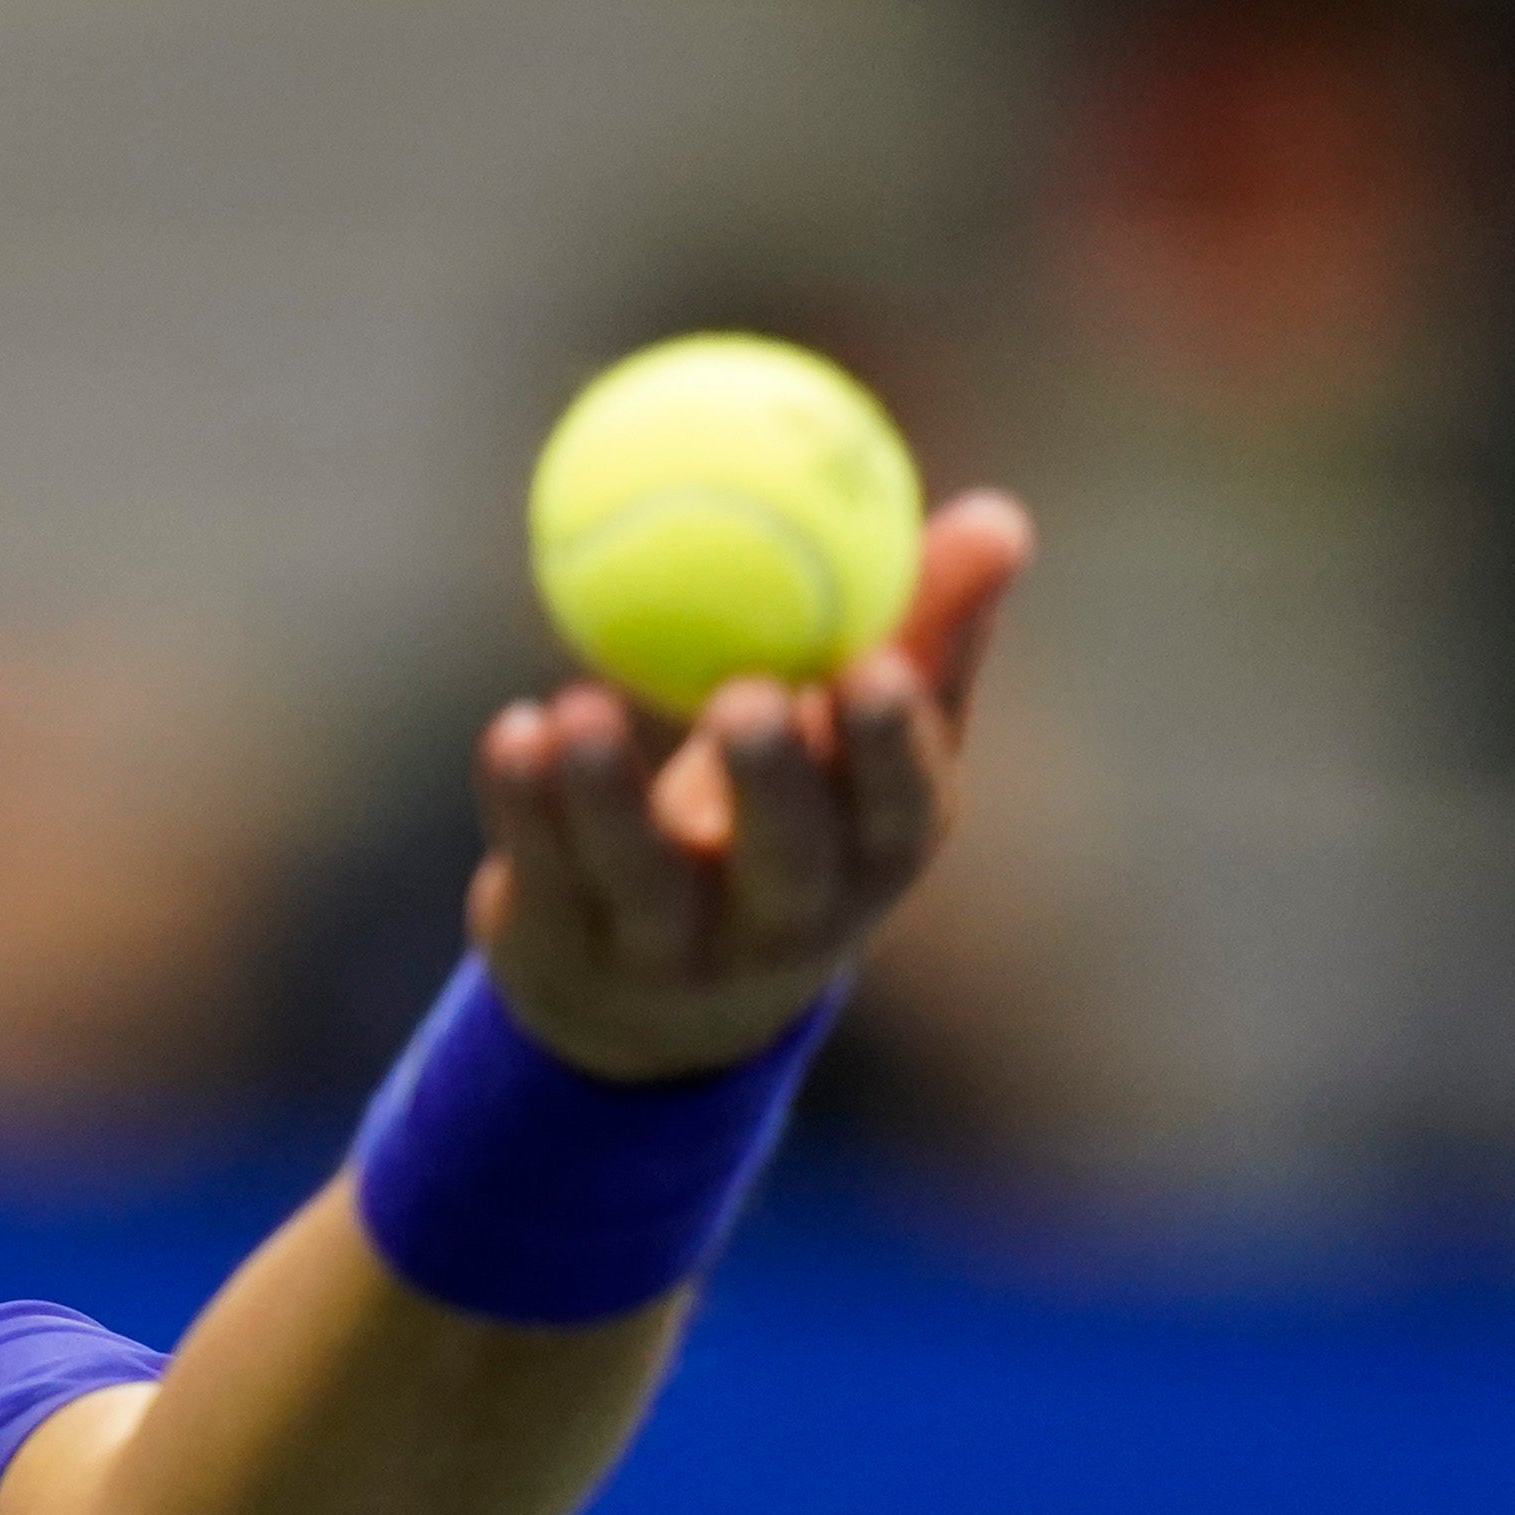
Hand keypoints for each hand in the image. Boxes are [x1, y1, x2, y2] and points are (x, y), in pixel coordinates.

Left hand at [468, 489, 1033, 1080]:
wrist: (652, 996)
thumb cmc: (784, 820)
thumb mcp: (855, 743)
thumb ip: (919, 633)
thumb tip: (999, 518)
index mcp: (873, 858)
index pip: (900, 811)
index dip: (889, 747)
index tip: (873, 666)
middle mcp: (784, 922)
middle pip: (785, 862)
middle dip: (771, 782)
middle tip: (746, 695)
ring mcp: (670, 952)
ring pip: (641, 880)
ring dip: (607, 795)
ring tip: (578, 707)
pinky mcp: (566, 951)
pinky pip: (543, 874)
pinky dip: (523, 802)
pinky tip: (514, 732)